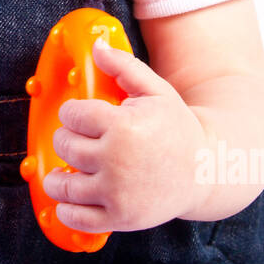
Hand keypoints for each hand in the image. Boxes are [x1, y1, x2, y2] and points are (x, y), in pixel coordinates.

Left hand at [42, 37, 208, 233]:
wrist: (206, 171)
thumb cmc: (178, 129)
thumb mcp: (156, 91)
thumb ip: (124, 66)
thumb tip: (97, 45)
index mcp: (124, 126)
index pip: (72, 115)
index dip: (72, 113)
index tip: (79, 117)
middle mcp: (117, 161)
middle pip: (65, 146)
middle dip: (66, 140)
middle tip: (76, 141)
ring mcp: (117, 193)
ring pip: (63, 185)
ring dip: (57, 178)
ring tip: (65, 172)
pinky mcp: (119, 218)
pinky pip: (77, 218)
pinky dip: (66, 210)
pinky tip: (71, 199)